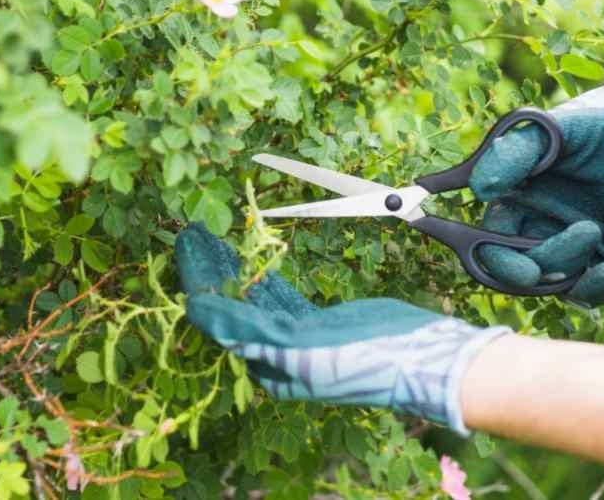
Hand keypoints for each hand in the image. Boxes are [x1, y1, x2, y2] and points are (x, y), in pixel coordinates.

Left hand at [175, 223, 509, 434]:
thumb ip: (247, 330)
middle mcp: (275, 355)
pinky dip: (264, 276)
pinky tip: (250, 259)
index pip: (218, 321)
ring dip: (234, 268)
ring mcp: (296, 338)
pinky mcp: (316, 323)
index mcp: (266, 367)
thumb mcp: (298, 350)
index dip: (198, 284)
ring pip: (254, 298)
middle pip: (231, 306)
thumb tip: (197, 311)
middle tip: (192, 235)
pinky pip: (279, 297)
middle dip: (211, 270)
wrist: (419, 360)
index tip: (183, 250)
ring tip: (213, 239)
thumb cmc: (361, 362)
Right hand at [469, 61, 603, 305]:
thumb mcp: (554, 131)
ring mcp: (563, 244)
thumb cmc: (591, 128)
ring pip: (558, 285)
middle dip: (552, 265)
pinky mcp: (595, 256)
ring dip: (584, 283)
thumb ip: (515, 153)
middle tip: (588, 233)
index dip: (504, 264)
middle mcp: (530, 228)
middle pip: (524, 269)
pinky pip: (591, 290)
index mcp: (509, 203)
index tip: (529, 273)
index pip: (491, 245)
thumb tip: (480, 188)